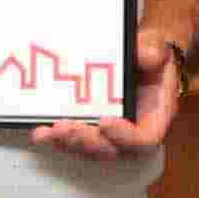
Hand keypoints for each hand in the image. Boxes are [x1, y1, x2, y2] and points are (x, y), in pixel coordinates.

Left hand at [33, 30, 184, 157]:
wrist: (139, 56)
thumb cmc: (149, 56)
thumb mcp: (156, 46)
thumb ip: (154, 50)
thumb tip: (148, 55)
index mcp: (155, 117)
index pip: (144, 140)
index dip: (124, 136)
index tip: (105, 121)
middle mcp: (132, 132)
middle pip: (111, 151)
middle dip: (87, 142)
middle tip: (68, 127)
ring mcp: (110, 134)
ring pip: (89, 151)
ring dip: (68, 143)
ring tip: (50, 131)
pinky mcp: (92, 129)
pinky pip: (74, 141)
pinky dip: (58, 139)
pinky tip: (42, 132)